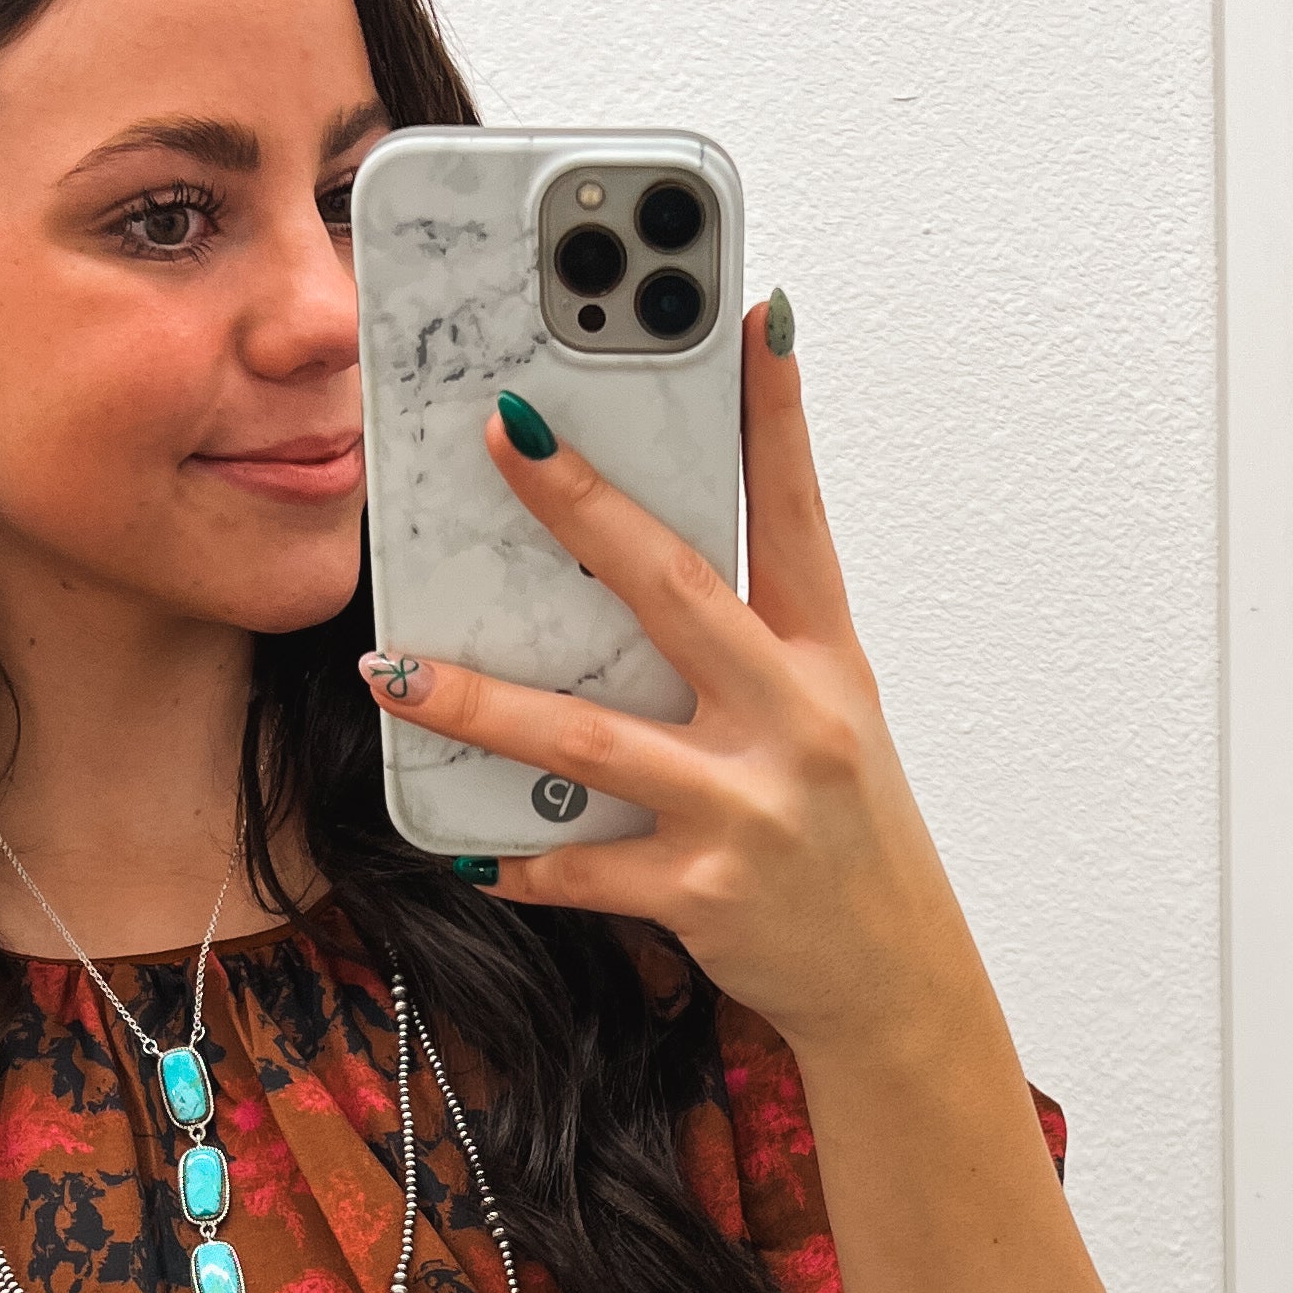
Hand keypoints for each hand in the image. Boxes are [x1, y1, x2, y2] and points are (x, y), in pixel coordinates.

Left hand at [358, 300, 976, 1055]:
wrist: (895, 978)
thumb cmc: (847, 835)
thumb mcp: (828, 716)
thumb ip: (751, 639)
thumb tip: (642, 555)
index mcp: (824, 659)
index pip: (797, 512)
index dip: (775, 412)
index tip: (746, 314)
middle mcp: (793, 717)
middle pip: (676, 588)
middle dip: (584, 505)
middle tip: (508, 432)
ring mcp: (748, 804)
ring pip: (590, 736)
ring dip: (481, 702)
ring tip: (396, 671)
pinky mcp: (705, 888)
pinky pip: (584, 866)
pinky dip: (520, 857)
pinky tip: (467, 846)